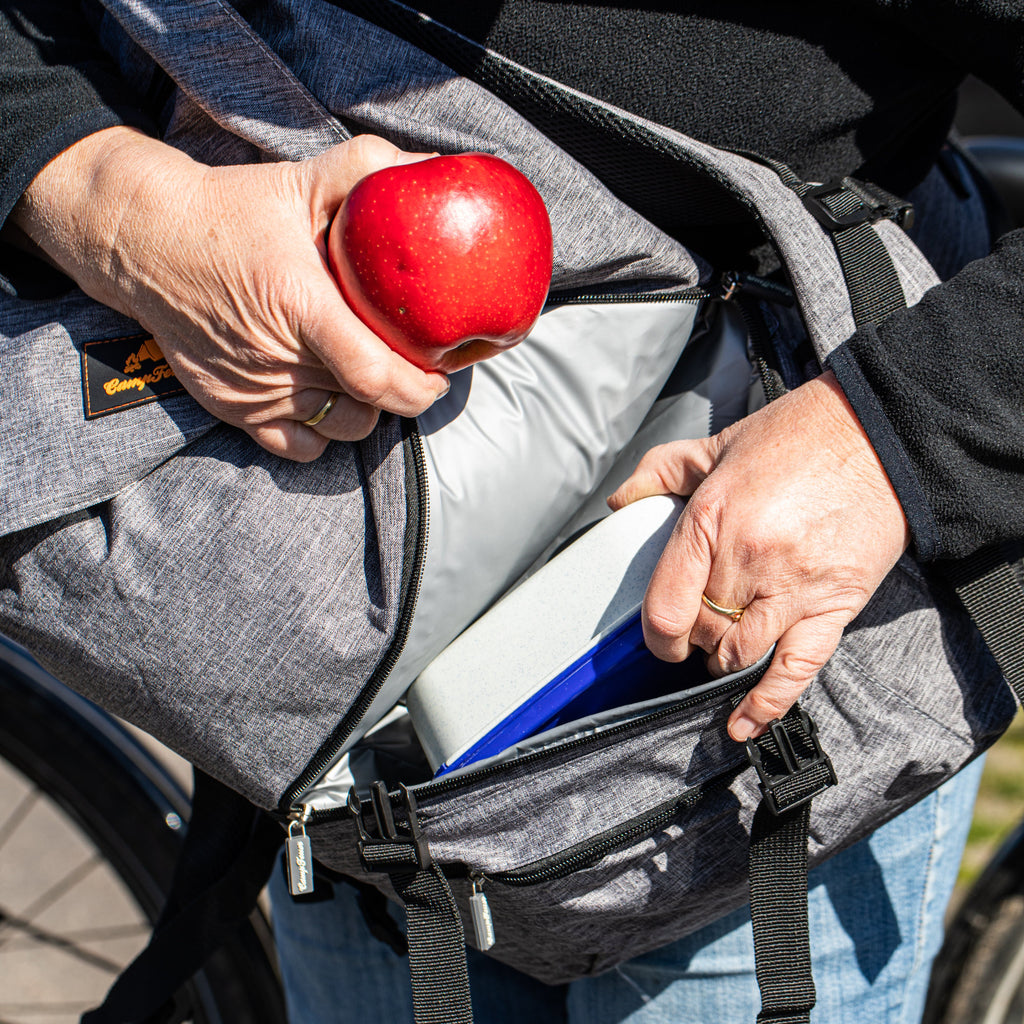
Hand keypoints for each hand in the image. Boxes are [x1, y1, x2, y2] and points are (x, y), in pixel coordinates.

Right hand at [9, 127, 449, 459]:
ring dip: (367, 410)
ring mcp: (255, 390)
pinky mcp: (235, 408)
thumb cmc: (232, 210)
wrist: (146, 241)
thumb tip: (430, 165)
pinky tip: (330, 396)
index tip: (441, 372)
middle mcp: (276, 358)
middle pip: (366, 407)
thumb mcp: (300, 180)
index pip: (374, 375)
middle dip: (406, 395)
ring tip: (371, 376)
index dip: (419, 385)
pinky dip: (324, 431)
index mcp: (300, 304)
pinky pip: (300, 447)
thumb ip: (367, 169)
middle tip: (418, 371)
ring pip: (340, 429)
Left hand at [608, 371, 910, 740]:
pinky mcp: (834, 605)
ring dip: (725, 661)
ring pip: (740, 654)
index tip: (660, 639)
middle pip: (702, 631)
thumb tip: (621, 502)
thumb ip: (661, 472)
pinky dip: (768, 704)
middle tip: (701, 629)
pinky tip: (745, 725)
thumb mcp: (717, 444)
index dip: (656, 636)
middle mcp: (748, 559)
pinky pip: (796, 669)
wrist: (879, 437)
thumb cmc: (799, 438)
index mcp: (711, 520)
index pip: (666, 606)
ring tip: (726, 649)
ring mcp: (793, 587)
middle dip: (695, 638)